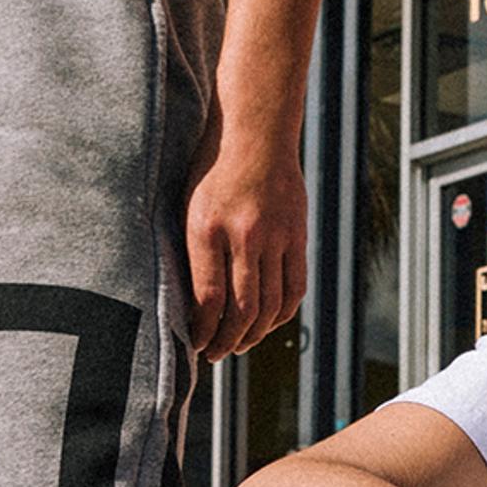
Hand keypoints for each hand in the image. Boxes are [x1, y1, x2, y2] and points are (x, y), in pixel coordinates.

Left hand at [185, 129, 305, 361]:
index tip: (196, 346)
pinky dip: (282, 314)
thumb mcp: (188, 206)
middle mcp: (243, 235)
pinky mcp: (298, 234)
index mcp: (206, 228)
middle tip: (215, 355)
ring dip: (254, 333)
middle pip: (242, 308)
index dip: (203, 331)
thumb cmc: (211, 168)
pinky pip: (295, 287)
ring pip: (271, 304)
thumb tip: (194, 304)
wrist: (256, 131)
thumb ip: (192, 252)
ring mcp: (275, 235)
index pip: (208, 297)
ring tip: (239, 344)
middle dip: (227, 341)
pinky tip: (268, 323)